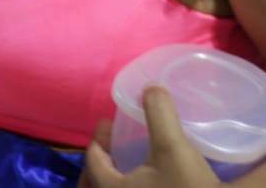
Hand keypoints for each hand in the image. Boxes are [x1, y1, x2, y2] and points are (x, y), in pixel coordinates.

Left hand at [80, 87, 218, 187]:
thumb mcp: (172, 147)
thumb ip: (159, 114)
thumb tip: (151, 87)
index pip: (93, 163)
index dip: (98, 141)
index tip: (107, 123)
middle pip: (94, 185)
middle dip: (98, 165)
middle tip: (109, 147)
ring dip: (112, 181)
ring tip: (125, 167)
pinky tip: (147, 183)